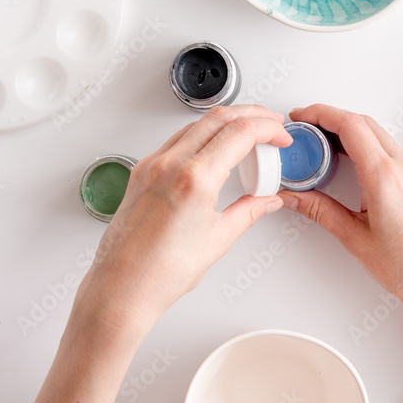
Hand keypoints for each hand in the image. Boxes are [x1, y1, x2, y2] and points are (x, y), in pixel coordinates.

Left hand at [76, 105, 292, 338]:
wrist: (122, 287)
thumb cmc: (161, 272)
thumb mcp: (218, 238)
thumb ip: (249, 211)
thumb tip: (267, 200)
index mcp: (194, 178)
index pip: (240, 132)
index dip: (268, 128)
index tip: (280, 136)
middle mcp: (170, 164)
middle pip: (219, 117)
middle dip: (251, 114)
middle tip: (270, 125)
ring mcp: (152, 165)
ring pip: (196, 124)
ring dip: (226, 122)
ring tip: (246, 137)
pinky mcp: (141, 172)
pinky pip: (177, 140)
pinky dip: (202, 136)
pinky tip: (214, 150)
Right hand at [278, 104, 402, 319]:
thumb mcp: (356, 239)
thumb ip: (321, 211)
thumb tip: (295, 197)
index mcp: (386, 177)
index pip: (350, 126)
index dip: (321, 114)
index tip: (302, 117)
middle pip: (364, 124)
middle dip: (332, 120)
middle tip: (308, 131)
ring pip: (380, 136)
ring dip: (351, 133)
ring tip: (325, 149)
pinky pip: (393, 151)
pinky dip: (369, 148)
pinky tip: (354, 165)